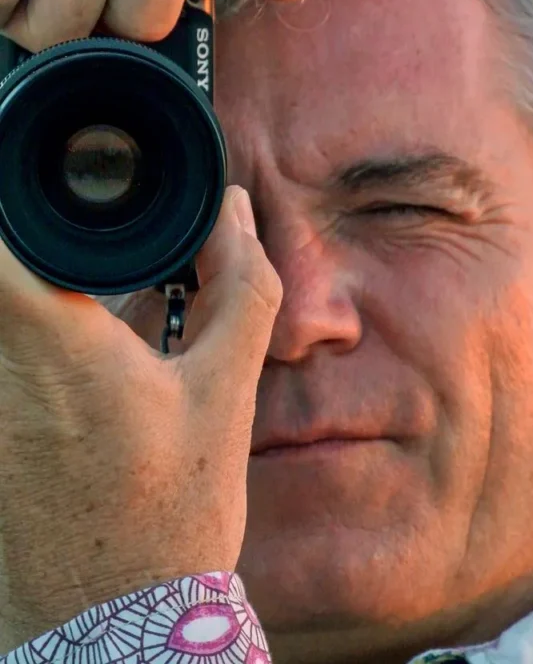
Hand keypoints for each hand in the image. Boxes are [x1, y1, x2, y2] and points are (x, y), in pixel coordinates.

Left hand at [0, 186, 279, 651]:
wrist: (117, 626)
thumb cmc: (173, 513)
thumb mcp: (226, 392)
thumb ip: (241, 287)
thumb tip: (235, 213)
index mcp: (57, 343)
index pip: (1, 234)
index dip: (15, 192)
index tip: (49, 181)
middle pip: (0, 266)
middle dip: (38, 240)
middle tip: (100, 261)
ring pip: (5, 315)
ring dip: (42, 296)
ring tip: (106, 330)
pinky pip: (3, 360)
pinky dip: (36, 347)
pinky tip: (88, 385)